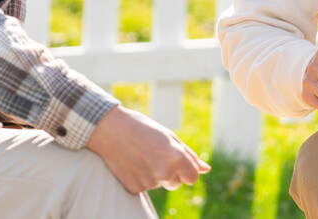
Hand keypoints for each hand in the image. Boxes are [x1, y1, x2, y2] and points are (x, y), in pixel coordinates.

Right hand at [86, 105, 210, 192]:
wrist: (110, 130)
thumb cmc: (143, 128)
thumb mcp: (169, 137)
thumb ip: (189, 155)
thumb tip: (206, 169)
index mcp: (176, 159)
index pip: (193, 178)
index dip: (187, 169)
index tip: (177, 161)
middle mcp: (164, 173)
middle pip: (177, 183)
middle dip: (171, 172)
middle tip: (155, 154)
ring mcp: (148, 183)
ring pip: (160, 184)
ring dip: (156, 174)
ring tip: (142, 155)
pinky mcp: (134, 188)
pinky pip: (145, 187)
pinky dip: (141, 177)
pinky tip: (133, 162)